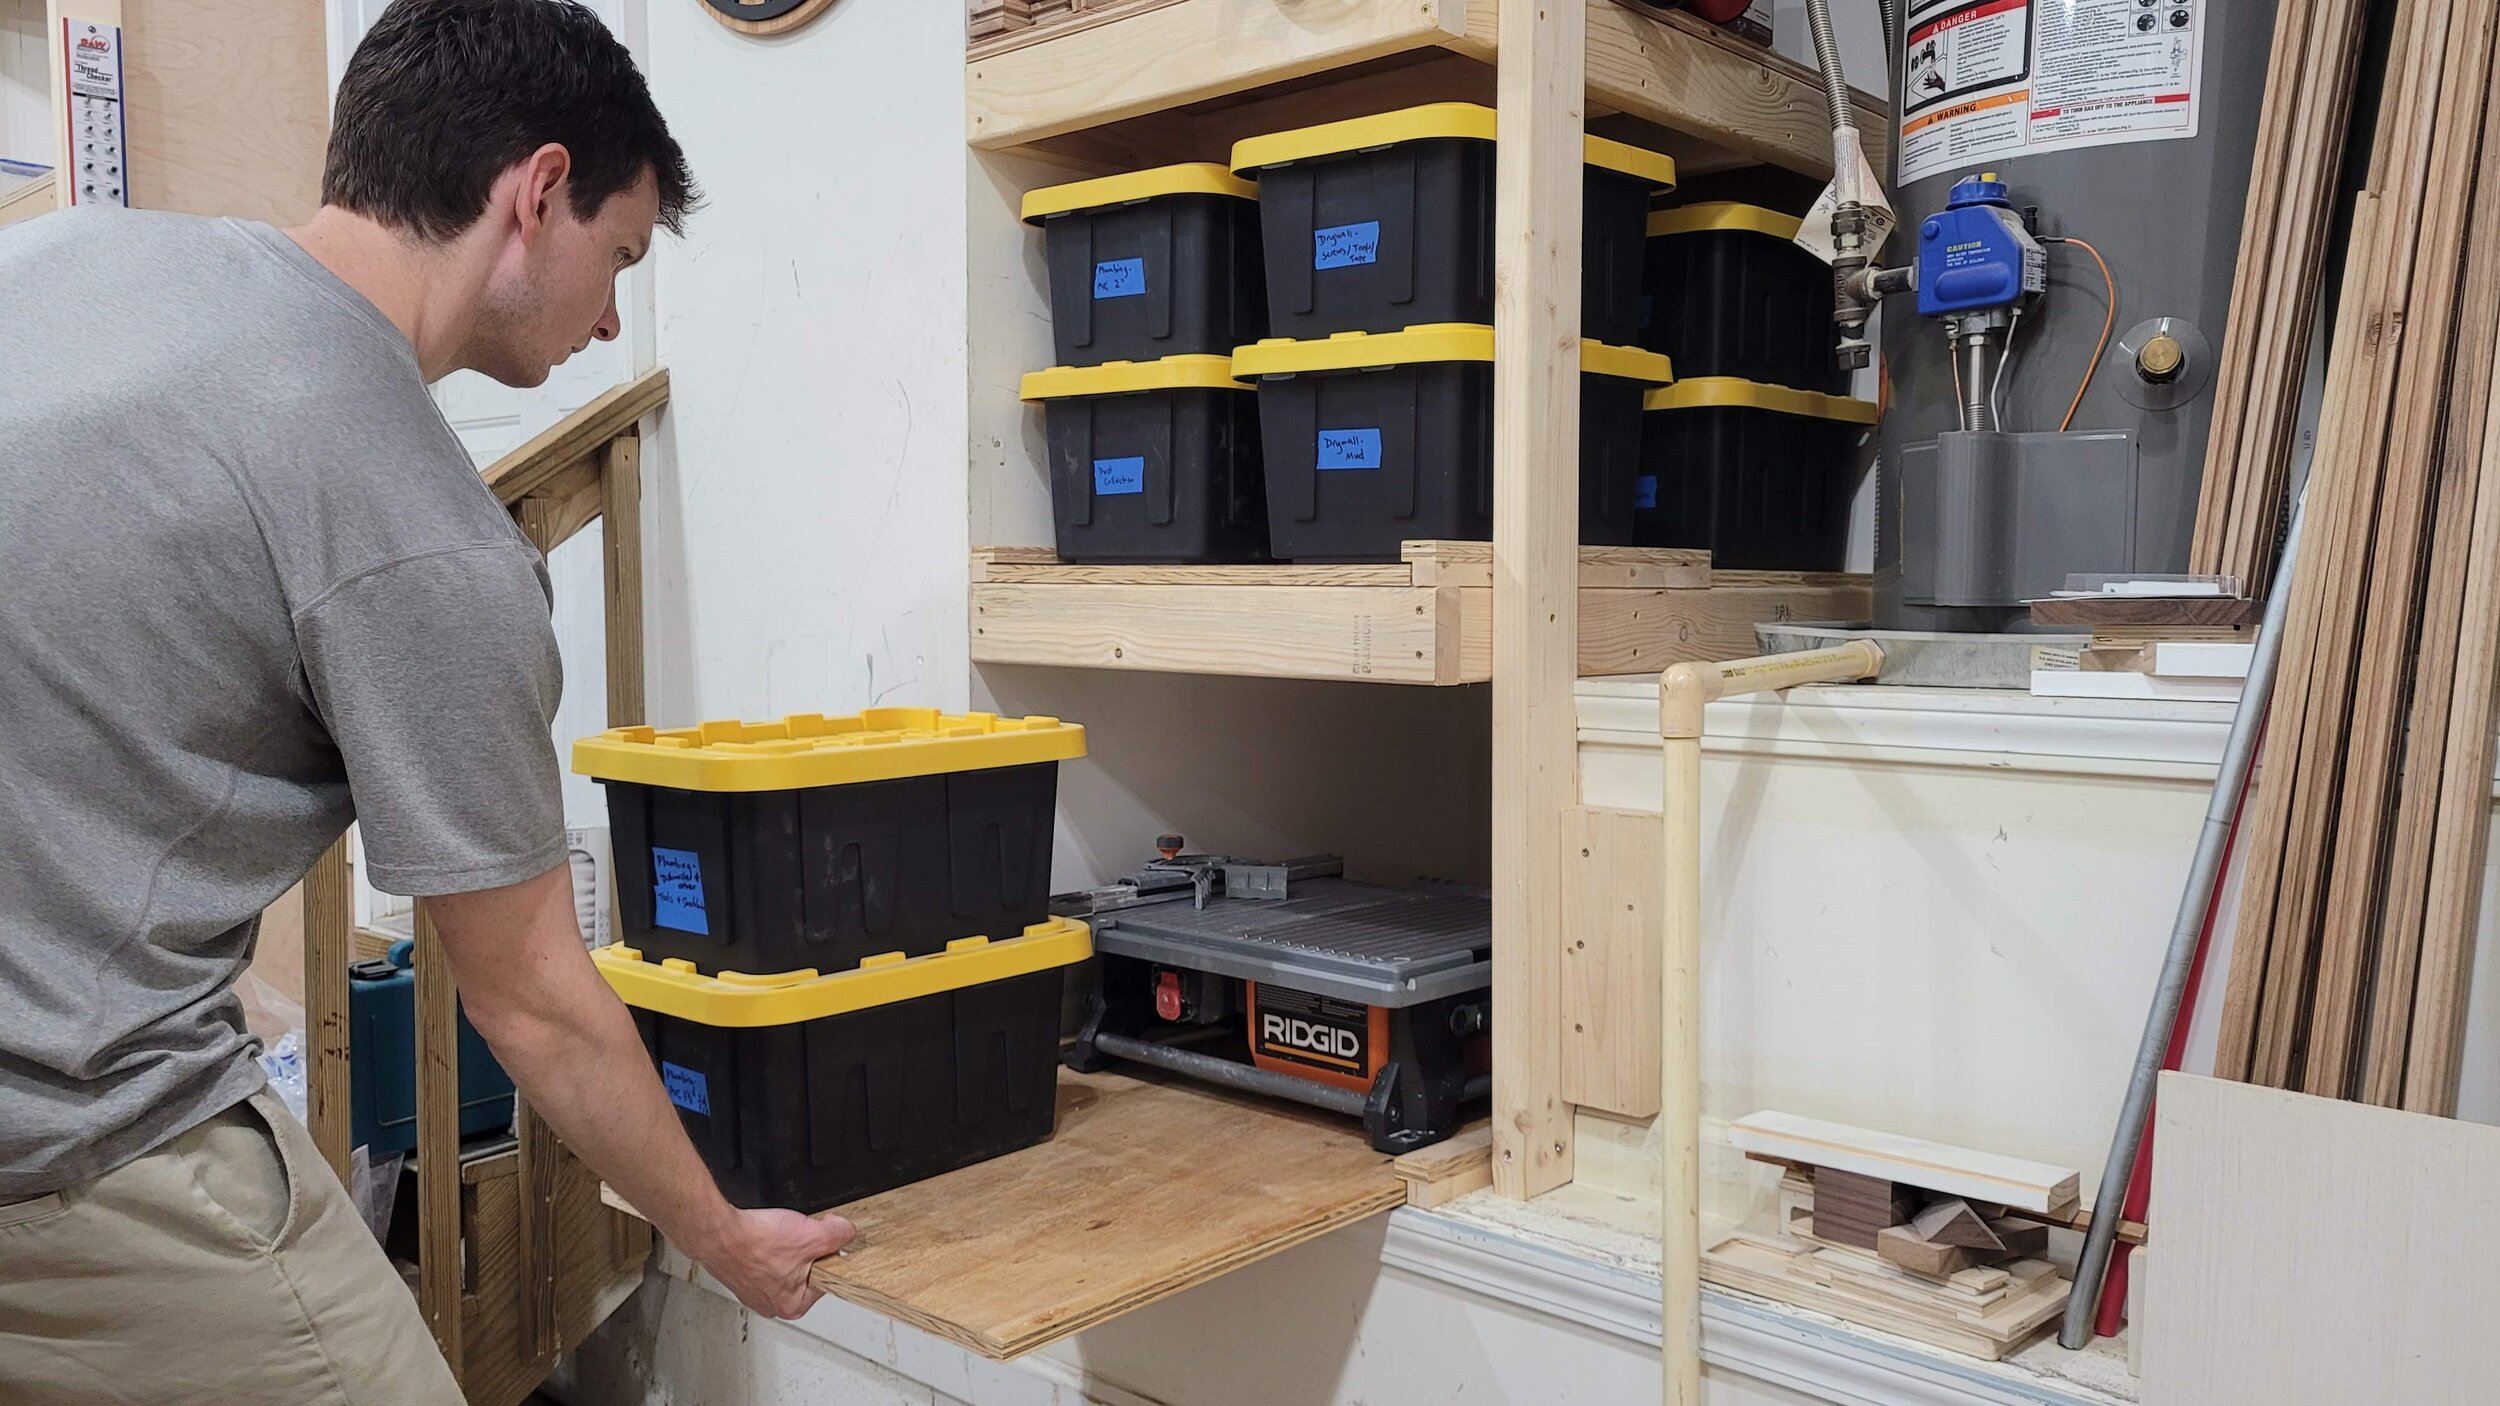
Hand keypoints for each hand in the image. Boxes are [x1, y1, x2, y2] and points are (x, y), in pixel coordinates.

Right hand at [694, 1206, 858, 1318]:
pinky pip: (763, 1258)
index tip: (820, 1240)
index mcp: (792, 1306)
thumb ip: (839, 1235)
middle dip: (804, 1249)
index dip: (827, 1252)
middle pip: (805, 1271)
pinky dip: (765, 1244)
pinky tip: (761, 1236)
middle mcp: (771, 1304)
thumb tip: (846, 1232)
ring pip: (784, 1263)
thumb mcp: (812, 1236)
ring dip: (785, 1245)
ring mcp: (753, 1291)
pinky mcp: (740, 1274)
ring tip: (775, 1236)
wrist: (718, 1232)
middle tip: (794, 1236)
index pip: (827, 1279)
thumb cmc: (756, 1243)